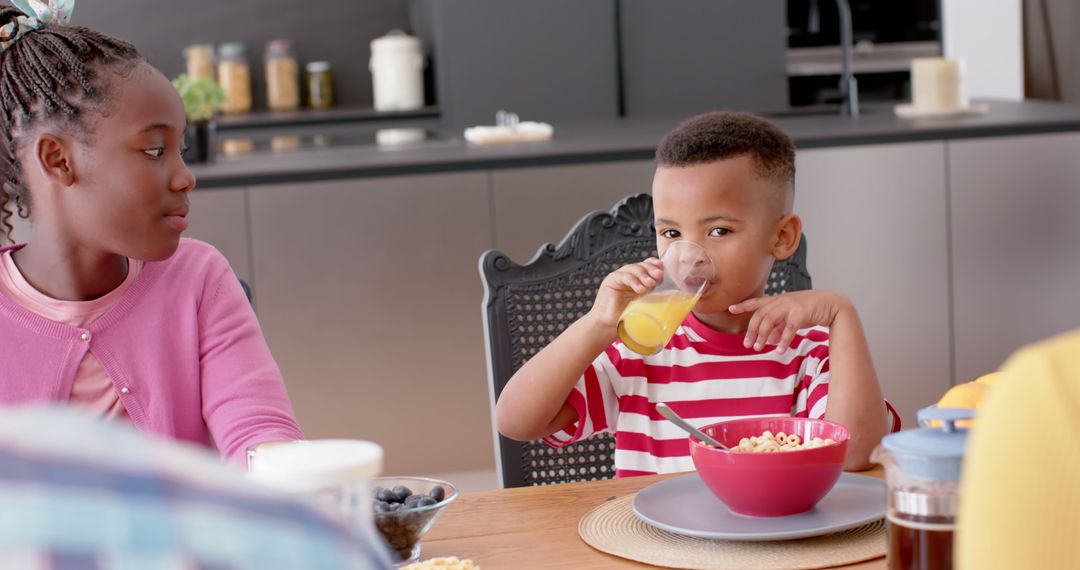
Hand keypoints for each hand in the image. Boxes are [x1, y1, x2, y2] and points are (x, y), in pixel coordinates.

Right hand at [586, 258, 663, 328]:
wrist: (608, 324)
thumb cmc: (626, 317)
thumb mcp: (644, 306)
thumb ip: (654, 300)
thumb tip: (677, 303)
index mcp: (638, 279)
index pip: (647, 266)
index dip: (655, 264)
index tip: (662, 268)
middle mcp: (629, 276)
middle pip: (642, 265)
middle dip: (651, 269)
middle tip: (659, 276)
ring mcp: (620, 277)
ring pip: (633, 268)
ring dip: (643, 275)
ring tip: (650, 284)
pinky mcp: (611, 281)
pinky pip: (624, 277)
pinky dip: (633, 281)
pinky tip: (639, 289)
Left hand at [728, 290, 849, 351]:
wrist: (832, 304)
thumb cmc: (811, 310)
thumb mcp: (792, 317)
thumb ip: (779, 327)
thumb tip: (770, 340)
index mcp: (778, 300)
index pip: (757, 302)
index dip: (743, 305)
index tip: (730, 309)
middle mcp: (782, 301)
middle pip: (760, 315)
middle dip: (751, 330)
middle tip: (747, 345)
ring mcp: (791, 306)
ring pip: (770, 320)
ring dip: (762, 335)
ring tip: (758, 348)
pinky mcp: (801, 313)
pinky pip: (789, 329)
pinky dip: (783, 340)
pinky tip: (779, 350)